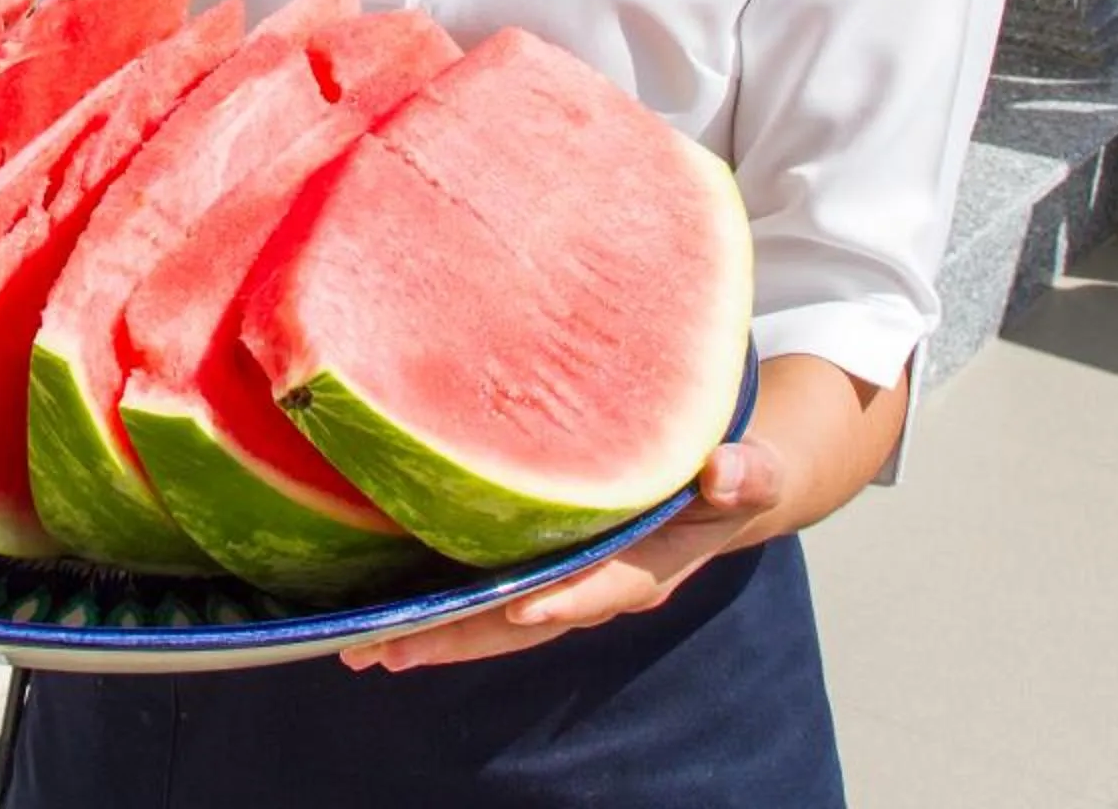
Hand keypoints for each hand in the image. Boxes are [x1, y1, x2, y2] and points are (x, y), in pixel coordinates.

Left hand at [339, 437, 785, 672]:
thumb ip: (748, 476)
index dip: (563, 598)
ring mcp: (562, 585)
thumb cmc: (729, 476)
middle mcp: (596, 589)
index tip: (518, 606)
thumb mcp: (753, 473)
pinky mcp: (535, 568)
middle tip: (389, 650)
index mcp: (648, 570)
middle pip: (522, 624)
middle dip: (460, 638)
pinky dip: (437, 610)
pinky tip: (381, 617)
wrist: (720, 488)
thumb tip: (727, 468)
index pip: (599, 589)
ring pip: (492, 621)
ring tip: (364, 650)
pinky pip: (482, 597)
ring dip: (434, 635)